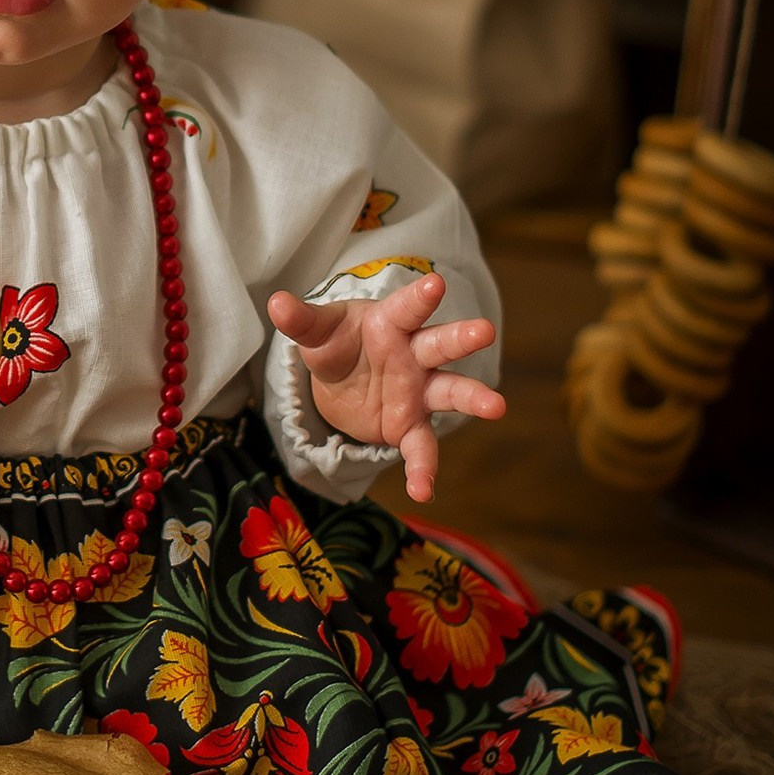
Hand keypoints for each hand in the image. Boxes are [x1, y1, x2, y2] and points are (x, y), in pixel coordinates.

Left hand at [267, 273, 503, 503]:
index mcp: (390, 323)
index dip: (420, 297)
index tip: (435, 284)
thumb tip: (276, 303)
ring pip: (449, 391)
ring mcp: (417, 391)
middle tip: (485, 331)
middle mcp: (412, 354)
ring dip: (472, 398)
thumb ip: (302, 321)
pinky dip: (423, 469)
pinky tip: (423, 490)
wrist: (342, 380)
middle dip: (461, 338)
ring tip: (497, 406)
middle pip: (439, 344)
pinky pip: (422, 447)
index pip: (406, 307)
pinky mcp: (410, 425)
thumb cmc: (338, 343)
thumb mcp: (318, 332)